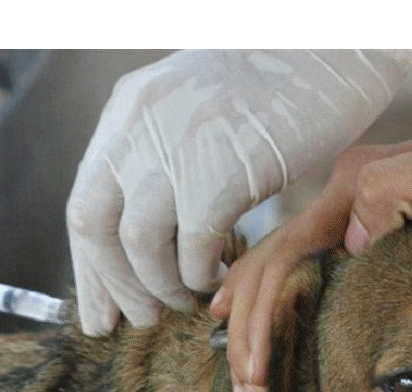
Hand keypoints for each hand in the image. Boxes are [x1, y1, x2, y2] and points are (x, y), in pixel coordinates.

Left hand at [67, 49, 411, 335]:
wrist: (328, 53)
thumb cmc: (271, 93)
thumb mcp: (189, 113)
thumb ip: (155, 164)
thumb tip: (136, 245)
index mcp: (126, 114)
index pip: (84, 205)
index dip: (92, 268)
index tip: (103, 312)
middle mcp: (138, 126)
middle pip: (93, 225)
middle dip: (114, 286)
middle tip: (143, 319)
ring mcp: (177, 145)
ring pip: (138, 244)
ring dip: (159, 287)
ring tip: (184, 302)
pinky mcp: (222, 169)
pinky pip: (194, 246)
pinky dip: (201, 275)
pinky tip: (217, 279)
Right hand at [212, 50, 411, 391]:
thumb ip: (391, 194)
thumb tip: (346, 242)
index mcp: (352, 190)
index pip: (284, 259)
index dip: (262, 320)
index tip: (258, 375)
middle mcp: (340, 206)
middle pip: (270, 274)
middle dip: (251, 340)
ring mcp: (349, 224)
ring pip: (278, 279)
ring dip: (254, 334)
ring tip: (247, 390)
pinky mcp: (364, 244)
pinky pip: (305, 280)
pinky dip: (274, 313)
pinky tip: (257, 336)